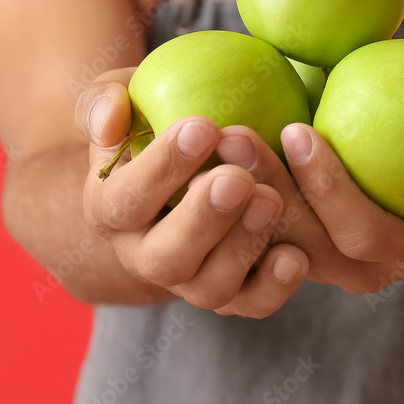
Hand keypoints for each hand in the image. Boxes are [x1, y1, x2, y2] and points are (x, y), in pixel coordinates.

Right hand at [74, 69, 309, 317]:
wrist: (198, 164)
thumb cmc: (159, 121)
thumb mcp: (126, 98)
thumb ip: (106, 100)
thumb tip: (109, 117)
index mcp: (111, 210)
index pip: (124, 199)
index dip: (161, 168)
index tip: (204, 127)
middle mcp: (146, 256)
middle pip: (164, 259)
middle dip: (202, 219)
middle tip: (238, 179)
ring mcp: (193, 281)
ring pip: (210, 288)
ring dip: (242, 247)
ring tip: (272, 200)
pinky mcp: (237, 296)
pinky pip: (254, 305)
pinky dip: (276, 286)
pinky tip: (297, 253)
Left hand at [215, 109, 403, 294]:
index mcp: (397, 252)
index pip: (359, 232)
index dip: (330, 188)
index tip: (300, 129)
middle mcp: (347, 266)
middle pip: (295, 239)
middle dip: (261, 189)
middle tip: (231, 132)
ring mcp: (311, 258)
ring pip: (260, 233)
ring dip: (229, 190)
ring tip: (204, 135)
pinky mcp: (283, 240)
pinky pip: (244, 221)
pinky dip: (220, 188)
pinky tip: (196, 143)